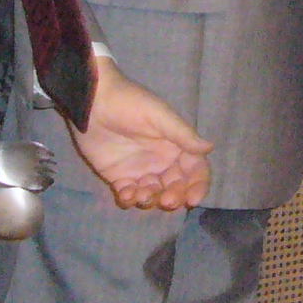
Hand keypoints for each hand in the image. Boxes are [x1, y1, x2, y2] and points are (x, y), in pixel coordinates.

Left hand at [74, 55, 212, 210]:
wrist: (93, 102)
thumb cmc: (130, 104)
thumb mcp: (159, 115)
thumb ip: (183, 134)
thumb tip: (210, 148)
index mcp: (176, 146)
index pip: (195, 170)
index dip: (198, 186)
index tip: (192, 199)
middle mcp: (162, 161)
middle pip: (176, 187)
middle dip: (175, 197)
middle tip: (166, 200)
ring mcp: (140, 170)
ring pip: (154, 195)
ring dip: (152, 200)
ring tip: (142, 195)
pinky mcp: (119, 177)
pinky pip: (129, 195)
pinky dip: (130, 200)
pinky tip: (126, 195)